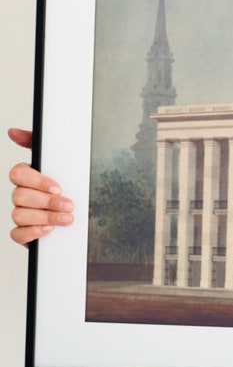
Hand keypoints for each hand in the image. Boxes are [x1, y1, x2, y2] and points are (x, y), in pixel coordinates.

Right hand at [8, 128, 73, 245]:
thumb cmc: (68, 181)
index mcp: (28, 177)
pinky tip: (48, 230)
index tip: (58, 187)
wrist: (86, 208)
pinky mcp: (24, 232)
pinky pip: (17, 234)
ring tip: (66, 218)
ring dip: (45, 217)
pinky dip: (32, 232)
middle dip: (47, 202)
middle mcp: (21, 195)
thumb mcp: (60, 159)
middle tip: (69, 205)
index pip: (18, 174)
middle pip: (19, 196)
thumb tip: (13, 132)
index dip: (37, 181)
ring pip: (19, 215)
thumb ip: (39, 143)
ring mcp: (21, 213)